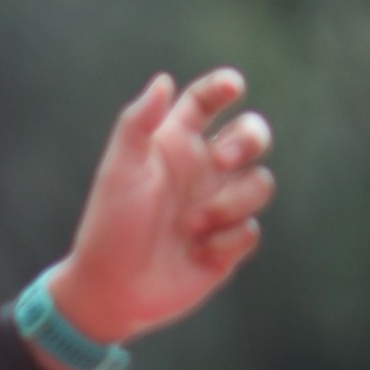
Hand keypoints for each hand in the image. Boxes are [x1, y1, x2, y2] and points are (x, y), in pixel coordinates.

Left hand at [44, 69, 273, 351]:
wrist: (109, 289)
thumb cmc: (109, 226)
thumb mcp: (119, 169)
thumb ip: (138, 122)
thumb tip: (163, 80)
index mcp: (175, 145)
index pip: (207, 102)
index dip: (223, 87)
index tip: (233, 87)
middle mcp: (201, 171)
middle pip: (251, 134)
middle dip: (249, 139)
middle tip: (222, 159)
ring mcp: (217, 208)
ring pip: (259, 183)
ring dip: (234, 200)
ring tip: (193, 224)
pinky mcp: (225, 247)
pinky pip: (250, 231)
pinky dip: (229, 239)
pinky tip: (199, 252)